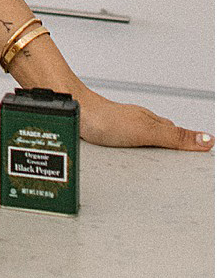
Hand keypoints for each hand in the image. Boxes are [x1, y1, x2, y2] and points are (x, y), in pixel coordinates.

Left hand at [75, 86, 212, 152]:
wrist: (73, 111)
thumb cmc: (104, 118)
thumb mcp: (146, 131)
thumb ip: (176, 138)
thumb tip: (208, 139)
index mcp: (154, 122)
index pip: (180, 136)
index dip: (192, 146)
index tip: (205, 154)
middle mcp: (141, 123)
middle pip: (165, 139)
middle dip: (176, 152)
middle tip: (187, 163)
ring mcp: (125, 128)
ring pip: (147, 142)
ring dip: (155, 154)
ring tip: (165, 166)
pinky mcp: (110, 134)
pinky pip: (129, 146)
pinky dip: (135, 154)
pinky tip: (133, 160)